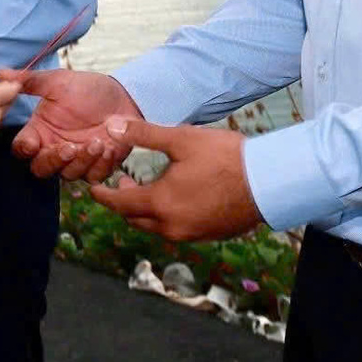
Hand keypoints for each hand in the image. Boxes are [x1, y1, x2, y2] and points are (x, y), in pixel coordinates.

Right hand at [10, 68, 141, 181]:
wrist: (123, 95)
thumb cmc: (87, 88)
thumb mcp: (58, 82)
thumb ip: (30, 81)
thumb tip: (1, 73)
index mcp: (40, 130)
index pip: (22, 148)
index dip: (25, 149)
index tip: (34, 142)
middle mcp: (54, 148)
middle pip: (41, 169)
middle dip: (54, 160)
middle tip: (70, 146)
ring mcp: (76, 160)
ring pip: (68, 175)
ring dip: (82, 161)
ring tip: (97, 142)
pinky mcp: (97, 166)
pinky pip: (93, 176)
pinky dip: (100, 165)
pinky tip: (108, 148)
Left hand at [90, 119, 262, 242]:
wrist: (269, 181)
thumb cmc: (225, 157)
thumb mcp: (181, 139)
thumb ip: (144, 134)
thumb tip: (111, 125)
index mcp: (160, 204)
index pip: (119, 205)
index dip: (103, 196)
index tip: (92, 190)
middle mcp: (172, 226)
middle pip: (136, 219)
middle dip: (124, 204)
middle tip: (121, 184)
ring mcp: (192, 234)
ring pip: (156, 227)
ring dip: (146, 211)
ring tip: (147, 189)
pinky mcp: (209, 235)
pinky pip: (177, 230)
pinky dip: (167, 217)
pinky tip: (175, 199)